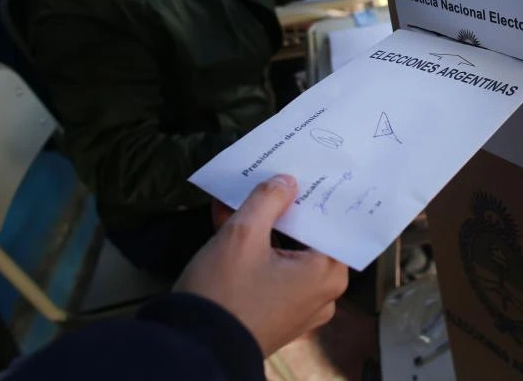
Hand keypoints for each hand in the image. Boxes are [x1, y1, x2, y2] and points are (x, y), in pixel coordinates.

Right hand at [176, 175, 348, 357]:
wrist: (193, 349)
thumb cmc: (225, 293)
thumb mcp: (243, 235)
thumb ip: (267, 201)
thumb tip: (285, 182)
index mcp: (327, 274)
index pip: (329, 223)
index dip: (313, 195)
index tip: (304, 173)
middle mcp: (321, 293)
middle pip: (306, 237)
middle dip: (280, 208)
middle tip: (269, 178)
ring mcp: (298, 306)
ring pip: (284, 252)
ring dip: (260, 226)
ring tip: (238, 198)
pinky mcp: (275, 312)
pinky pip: (271, 271)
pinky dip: (253, 249)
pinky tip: (227, 220)